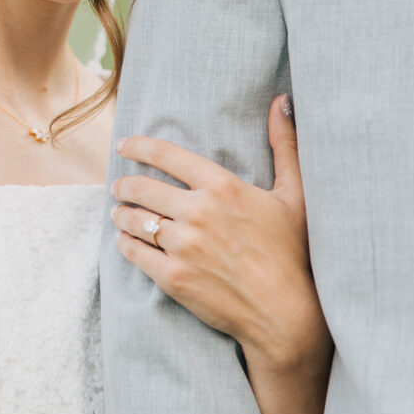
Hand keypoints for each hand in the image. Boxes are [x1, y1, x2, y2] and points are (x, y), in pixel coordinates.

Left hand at [111, 95, 331, 376]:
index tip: (124, 145)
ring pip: (133, 219)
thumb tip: (283, 101)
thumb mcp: (294, 194)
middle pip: (141, 187)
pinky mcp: (172, 277)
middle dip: (124, 184)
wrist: (284, 313)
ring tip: (119, 213)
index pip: (166, 154)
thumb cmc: (292, 253)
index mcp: (222, 186)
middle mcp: (198, 212)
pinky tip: (126, 241)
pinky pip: (134, 252)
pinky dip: (125, 243)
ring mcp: (183, 246)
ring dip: (120, 213)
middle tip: (119, 187)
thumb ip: (284, 144)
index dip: (138, 146)